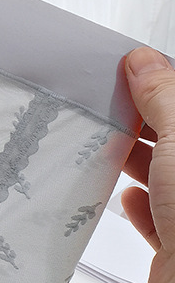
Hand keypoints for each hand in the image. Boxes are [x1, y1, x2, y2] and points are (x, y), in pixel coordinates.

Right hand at [122, 47, 174, 282]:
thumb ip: (162, 94)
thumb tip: (144, 62)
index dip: (163, 90)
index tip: (134, 76)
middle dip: (150, 126)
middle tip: (116, 110)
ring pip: (170, 181)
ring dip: (142, 164)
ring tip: (113, 148)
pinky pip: (159, 220)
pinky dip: (141, 206)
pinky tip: (127, 197)